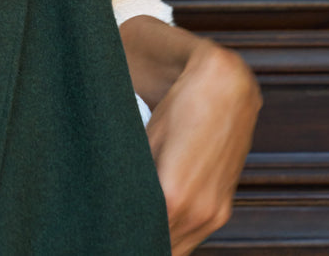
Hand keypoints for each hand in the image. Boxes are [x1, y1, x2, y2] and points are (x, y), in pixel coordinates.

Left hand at [119, 17, 260, 255]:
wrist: (227, 88)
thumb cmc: (181, 106)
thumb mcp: (146, 139)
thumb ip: (134, 178)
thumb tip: (114, 201)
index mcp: (174, 195)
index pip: (140, 235)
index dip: (120, 234)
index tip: (101, 230)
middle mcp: (200, 212)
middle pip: (161, 246)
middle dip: (137, 239)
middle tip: (110, 231)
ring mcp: (215, 214)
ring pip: (178, 247)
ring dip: (156, 240)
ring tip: (130, 228)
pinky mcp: (222, 209)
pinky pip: (193, 236)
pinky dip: (173, 235)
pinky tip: (154, 224)